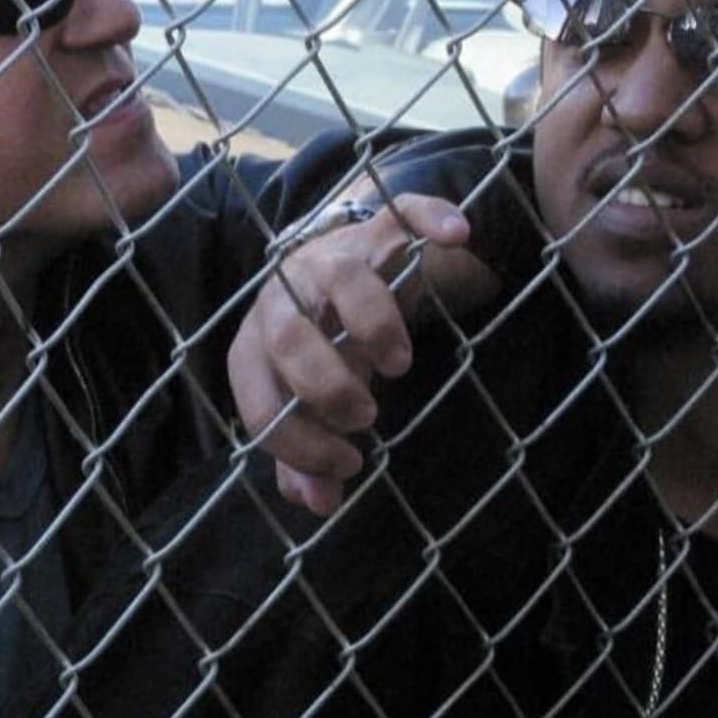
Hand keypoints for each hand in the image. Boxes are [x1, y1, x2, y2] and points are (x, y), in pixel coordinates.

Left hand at [227, 194, 489, 515]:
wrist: (343, 265)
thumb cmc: (323, 345)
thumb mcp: (312, 401)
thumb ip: (307, 453)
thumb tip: (319, 504)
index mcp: (258, 344)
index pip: (258, 399)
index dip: (298, 441)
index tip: (349, 462)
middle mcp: (285, 295)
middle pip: (287, 336)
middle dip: (325, 387)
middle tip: (366, 416)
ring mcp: (331, 256)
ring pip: (341, 275)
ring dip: (370, 323)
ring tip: (400, 366)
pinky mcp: (379, 229)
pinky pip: (403, 213)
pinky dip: (430, 218)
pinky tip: (459, 234)